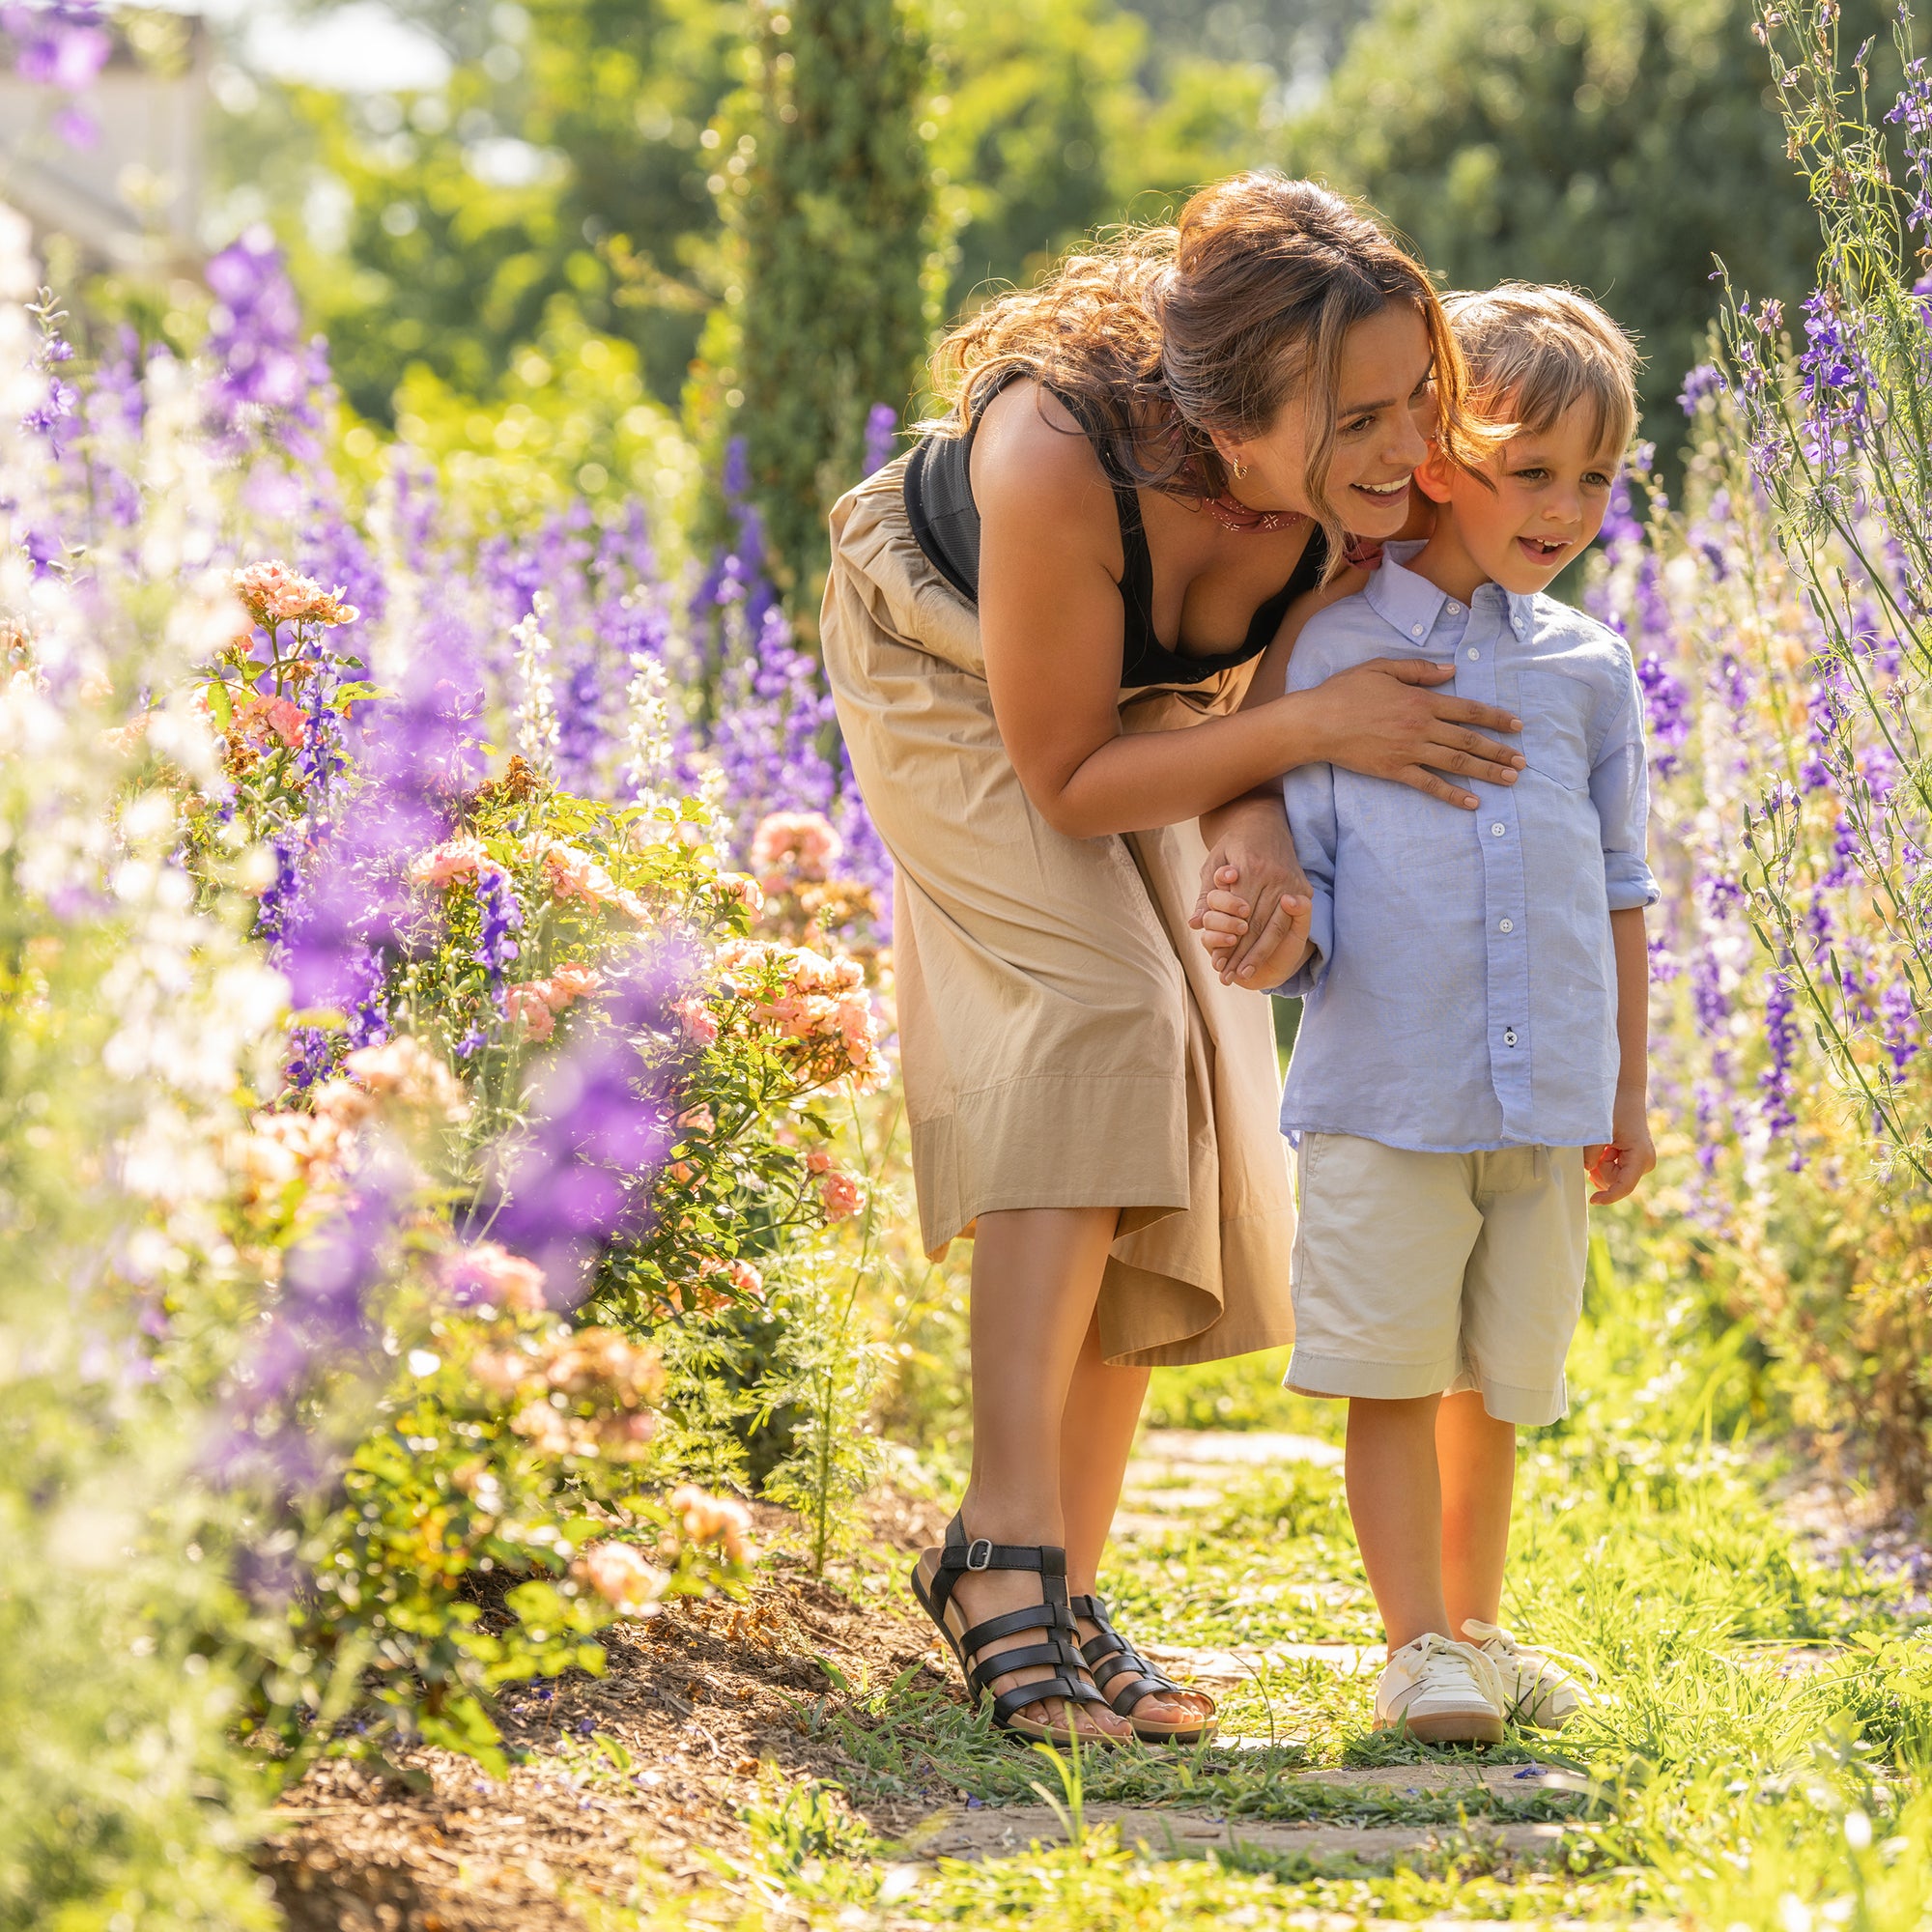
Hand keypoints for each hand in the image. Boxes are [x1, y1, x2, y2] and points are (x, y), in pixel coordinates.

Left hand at [1189, 797, 1310, 986]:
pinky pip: (1288, 921)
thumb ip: (1205, 895)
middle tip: (1228, 978)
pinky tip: (1264, 957)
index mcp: (1250, 868)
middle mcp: (1274, 876)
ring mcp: (1291, 882)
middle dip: (1242, 956)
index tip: (1217, 964)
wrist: (1265, 821)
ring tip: (1244, 976)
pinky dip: (1274, 942)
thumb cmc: (1232, 843)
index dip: (1228, 943)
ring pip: (1275, 927)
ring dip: (1258, 955)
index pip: (1238, 916)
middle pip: (1258, 926)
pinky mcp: (1302, 887)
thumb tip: (1194, 924)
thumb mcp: (1212, 863)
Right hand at [1298, 658, 1526, 808]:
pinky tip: (1472, 802)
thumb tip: (1451, 671)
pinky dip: (1452, 794)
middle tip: (1522, 762)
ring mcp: (1409, 751)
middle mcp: (1421, 727)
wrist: (1316, 722)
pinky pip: (1429, 784)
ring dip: (1487, 771)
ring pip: (1456, 763)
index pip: (1468, 710)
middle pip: (1469, 741)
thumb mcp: (1381, 668)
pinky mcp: (1395, 770)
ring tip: (1510, 779)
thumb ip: (1419, 670)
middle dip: (1500, 750)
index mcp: (1420, 701)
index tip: (1517, 726)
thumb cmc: (1344, 691)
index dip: (1495, 718)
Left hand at [1585, 1096, 1655, 1204]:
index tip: (1593, 1200)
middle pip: (1615, 1182)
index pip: (1625, 1186)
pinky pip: (1615, 1170)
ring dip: (1602, 1164)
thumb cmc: (1616, 1107)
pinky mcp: (1636, 1160)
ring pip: (1613, 1177)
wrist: (1626, 1093)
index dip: (1609, 1196)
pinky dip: (1605, 1162)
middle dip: (1601, 1169)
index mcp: (1641, 1157)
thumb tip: (1588, 1169)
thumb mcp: (1601, 1129)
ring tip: (1605, 1144)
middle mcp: (1645, 1163)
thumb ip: (1593, 1152)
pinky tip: (1606, 1147)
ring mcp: (1642, 1162)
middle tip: (1601, 1147)